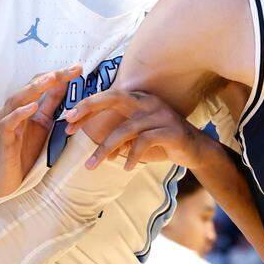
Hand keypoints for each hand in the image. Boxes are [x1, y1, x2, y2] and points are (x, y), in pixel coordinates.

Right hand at [0, 65, 82, 199]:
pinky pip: (9, 122)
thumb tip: (64, 84)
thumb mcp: (43, 124)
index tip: (79, 67)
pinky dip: (20, 113)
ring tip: (52, 79)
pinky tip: (32, 106)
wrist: (3, 176)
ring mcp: (7, 122)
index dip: (60, 75)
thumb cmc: (23, 150)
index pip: (42, 84)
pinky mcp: (3, 137)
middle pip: (31, 87)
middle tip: (71, 69)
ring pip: (17, 99)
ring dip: (35, 88)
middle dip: (52, 76)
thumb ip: (51, 105)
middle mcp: (15, 109)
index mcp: (26, 106)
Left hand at [62, 90, 207, 171]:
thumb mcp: (139, 136)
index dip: (87, 106)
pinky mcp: (171, 131)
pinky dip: (131, 156)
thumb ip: (122, 136)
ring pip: (125, 129)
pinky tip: (125, 167)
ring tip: (92, 165)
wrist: (195, 150)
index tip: (67, 120)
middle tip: (69, 127)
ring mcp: (161, 115)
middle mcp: (150, 102)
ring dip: (105, 149)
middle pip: (115, 98)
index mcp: (141, 100)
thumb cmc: (163, 143)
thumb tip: (100, 150)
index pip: (109, 95)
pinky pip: (143, 142)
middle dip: (89, 109)